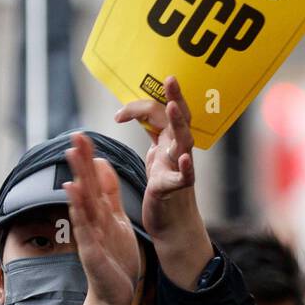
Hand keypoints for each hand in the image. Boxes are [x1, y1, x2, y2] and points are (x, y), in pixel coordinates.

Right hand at [61, 132, 142, 304]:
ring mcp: (89, 234)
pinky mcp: (90, 251)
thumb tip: (101, 165)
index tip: (83, 135)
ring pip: (82, 203)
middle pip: (85, 186)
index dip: (89, 159)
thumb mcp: (116, 219)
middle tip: (74, 136)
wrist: (116, 293)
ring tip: (71, 157)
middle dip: (80, 162)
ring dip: (76, 179)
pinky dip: (79, 211)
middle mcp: (92, 220)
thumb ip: (109, 194)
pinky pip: (84, 228)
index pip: (93, 180)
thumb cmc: (115, 257)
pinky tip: (73, 194)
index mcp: (101, 212)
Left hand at [113, 76, 212, 289]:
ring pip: (183, 141)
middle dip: (175, 97)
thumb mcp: (157, 158)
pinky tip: (185, 158)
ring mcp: (180, 169)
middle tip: (170, 78)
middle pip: (179, 118)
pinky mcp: (176, 189)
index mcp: (170, 142)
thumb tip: (141, 113)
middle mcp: (178, 151)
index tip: (119, 114)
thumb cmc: (165, 192)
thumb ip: (155, 137)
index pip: (160, 113)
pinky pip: (184, 177)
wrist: (173, 226)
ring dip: (178, 123)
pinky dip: (185, 167)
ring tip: (174, 107)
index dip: (139, 107)